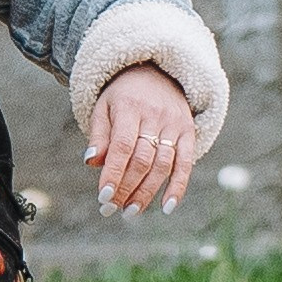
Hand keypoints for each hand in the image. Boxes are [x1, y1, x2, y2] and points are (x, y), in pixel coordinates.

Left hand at [86, 63, 196, 217]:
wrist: (156, 69)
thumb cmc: (123, 94)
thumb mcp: (104, 106)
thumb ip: (99, 134)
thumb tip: (92, 163)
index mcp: (130, 107)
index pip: (122, 147)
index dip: (113, 174)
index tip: (102, 197)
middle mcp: (155, 116)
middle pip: (142, 160)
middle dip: (125, 188)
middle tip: (110, 209)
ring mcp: (175, 124)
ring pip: (162, 165)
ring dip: (146, 192)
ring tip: (130, 211)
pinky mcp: (189, 132)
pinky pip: (185, 163)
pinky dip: (178, 187)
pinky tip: (167, 207)